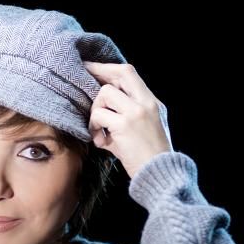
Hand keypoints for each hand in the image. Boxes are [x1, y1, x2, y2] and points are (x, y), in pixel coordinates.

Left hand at [83, 61, 172, 177]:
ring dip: (95, 111)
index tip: (92, 69)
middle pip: (121, 73)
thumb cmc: (149, 157)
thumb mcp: (146, 129)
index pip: (129, 74)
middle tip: (82, 78)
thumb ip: (129, 114)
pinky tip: (100, 141)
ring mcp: (136, 112)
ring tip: (98, 130)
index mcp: (152, 102)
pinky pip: (99, 115)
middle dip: (98, 72)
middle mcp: (146, 103)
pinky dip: (94, 128)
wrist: (160, 174)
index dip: (108, 69)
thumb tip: (102, 106)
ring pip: (105, 93)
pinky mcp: (125, 125)